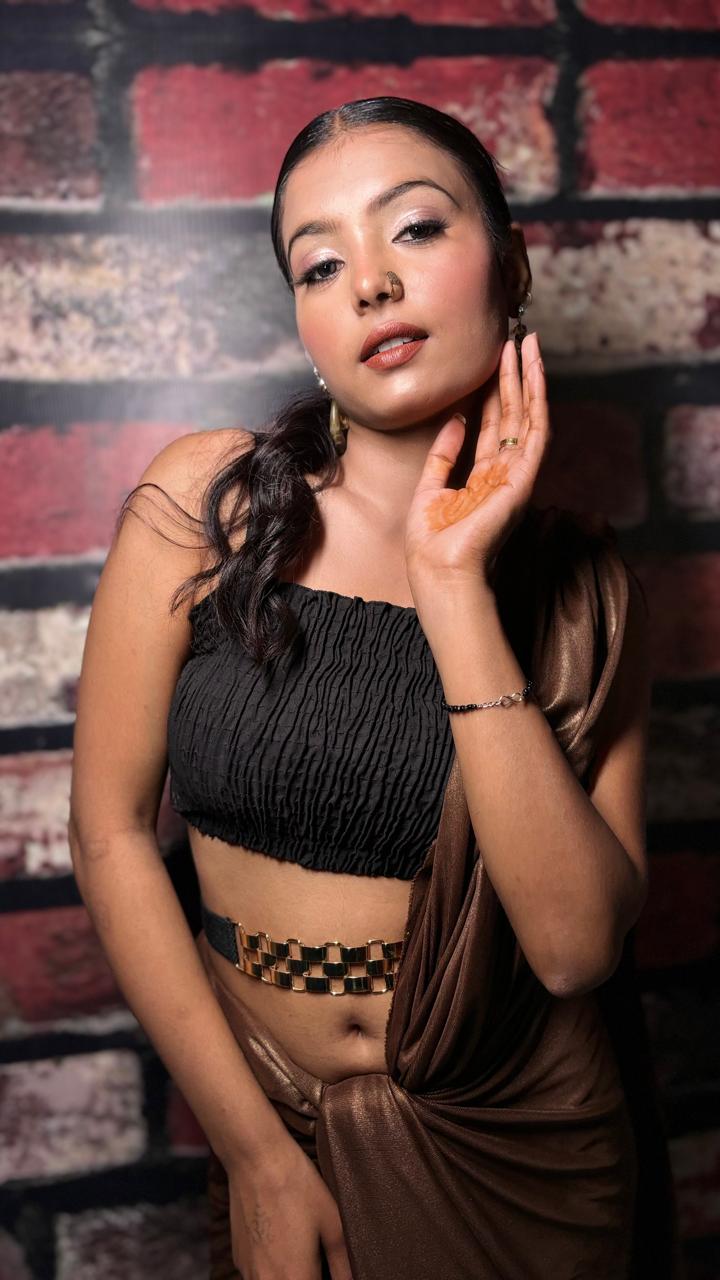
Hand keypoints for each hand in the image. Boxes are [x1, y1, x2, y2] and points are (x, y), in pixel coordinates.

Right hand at [227, 1136, 352, 1279]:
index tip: (329, 1268)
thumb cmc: (297, 1186)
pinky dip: (273, 1268)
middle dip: (309, 1276)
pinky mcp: (238, 1258)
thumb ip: (343, 1264)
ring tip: (301, 1248)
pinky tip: (282, 1242)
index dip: (325, 1279)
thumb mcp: (332, 1223)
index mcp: (294, 1277)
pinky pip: (259, 1275)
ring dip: (290, 1274)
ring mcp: (247, 1271)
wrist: (256, 1159)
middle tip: (319, 1260)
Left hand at [404, 332, 549, 596]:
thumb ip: (444, 453)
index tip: (493, 362)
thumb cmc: (432, 545)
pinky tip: (534, 373)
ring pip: (529, 416)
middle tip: (516, 340)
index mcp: (484, 479)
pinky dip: (537, 400)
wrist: (440, 572)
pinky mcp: (524, 478)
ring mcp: (518, 476)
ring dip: (529, 379)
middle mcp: (506, 475)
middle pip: (514, 416)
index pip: (494, 427)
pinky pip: (536, 432)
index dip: (494, 392)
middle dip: (515, 376)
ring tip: (528, 344)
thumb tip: (456, 417)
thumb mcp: (430, 489)